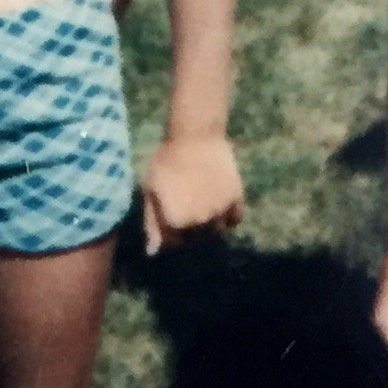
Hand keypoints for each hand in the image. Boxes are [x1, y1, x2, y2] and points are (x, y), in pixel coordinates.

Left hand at [141, 134, 245, 251]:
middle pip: (195, 238)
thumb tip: (153, 253)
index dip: (168, 227)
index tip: (167, 208)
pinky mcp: (236, 199)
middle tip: (184, 201)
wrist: (195, 134)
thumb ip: (152, 223)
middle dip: (188, 227)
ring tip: (199, 198)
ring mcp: (220, 212)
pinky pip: (234, 219)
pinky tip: (217, 199)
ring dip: (207, 222)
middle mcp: (200, 223)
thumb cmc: (166, 160)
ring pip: (215, 230)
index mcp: (176, 222)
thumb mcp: (151, 190)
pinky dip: (227, 215)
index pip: (173, 242)